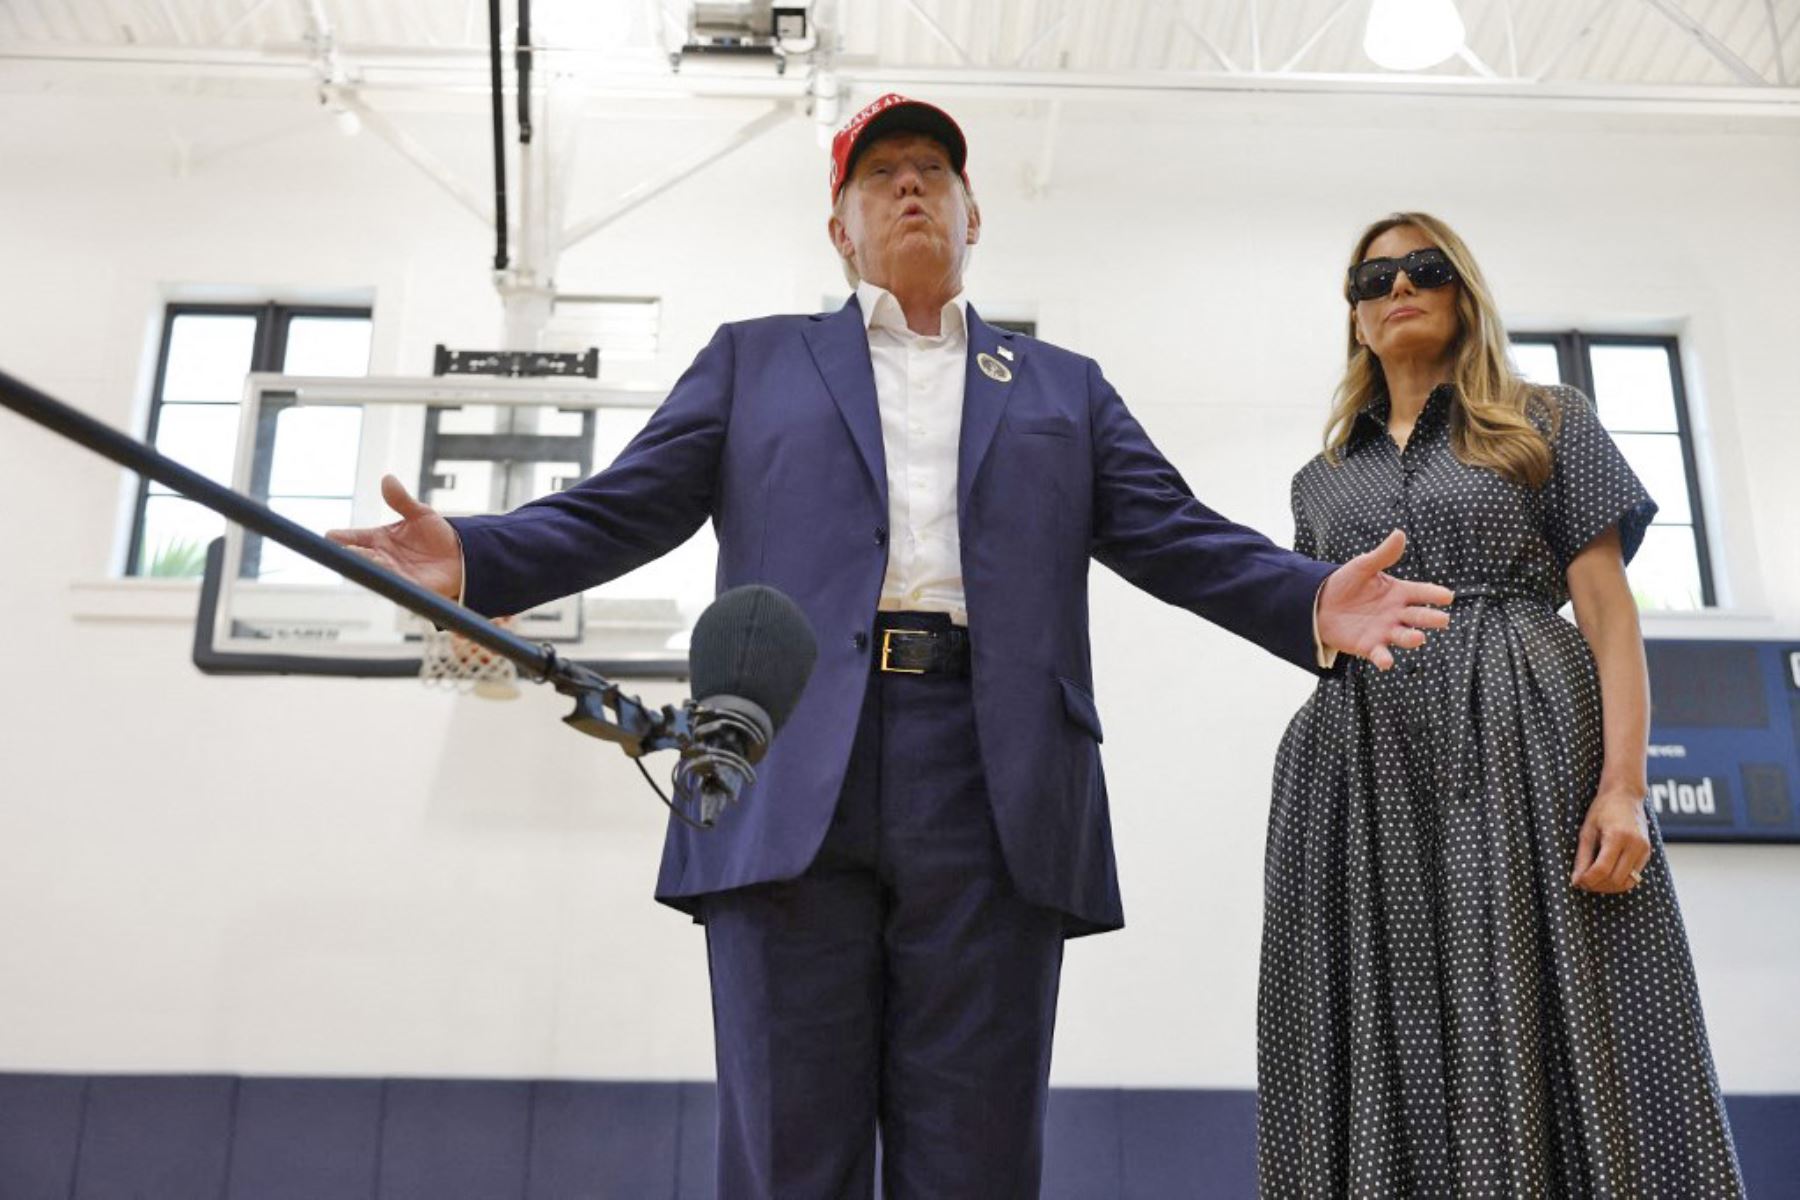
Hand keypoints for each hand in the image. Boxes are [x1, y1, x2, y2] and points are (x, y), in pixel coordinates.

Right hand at [325, 474, 464, 600]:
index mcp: (378, 540)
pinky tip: (387, 573)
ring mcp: (395, 573)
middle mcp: (381, 557)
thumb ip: (402, 499)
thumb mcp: (419, 513)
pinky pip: (398, 585)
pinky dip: (391, 580)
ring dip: (368, 566)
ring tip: (360, 558)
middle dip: (349, 554)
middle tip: (342, 549)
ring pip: (375, 571)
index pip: (352, 538)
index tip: (329, 536)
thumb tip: (387, 478)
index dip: (339, 538)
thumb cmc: (436, 535)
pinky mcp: (412, 587)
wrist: (461, 555)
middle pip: (358, 557)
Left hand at [1316, 530, 1453, 669]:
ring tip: (1418, 638)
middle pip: (1418, 616)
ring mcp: (1385, 631)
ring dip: (1411, 638)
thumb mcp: (1362, 566)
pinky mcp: (1370, 646)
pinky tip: (1386, 662)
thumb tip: (1399, 533)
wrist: (1319, 604)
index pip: (1421, 592)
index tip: (1447, 596)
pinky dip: (1384, 658)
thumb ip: (1382, 554)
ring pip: (1404, 636)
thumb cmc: (1346, 584)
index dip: (1434, 594)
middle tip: (1443, 620)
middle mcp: (1397, 613)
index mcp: (1399, 592)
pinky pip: (1380, 653)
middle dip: (1430, 618)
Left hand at [1571, 787, 1652, 893]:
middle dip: (1597, 886)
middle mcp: (1635, 845)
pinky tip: (1606, 875)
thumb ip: (1582, 857)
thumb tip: (1577, 881)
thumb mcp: (1587, 831)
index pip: (1602, 869)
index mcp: (1617, 836)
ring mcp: (1644, 850)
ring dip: (1609, 887)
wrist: (1626, 796)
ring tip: (1594, 880)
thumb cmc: (1602, 810)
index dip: (1588, 880)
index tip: (1577, 881)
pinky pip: (1635, 877)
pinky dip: (1619, 881)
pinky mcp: (1648, 853)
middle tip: (1583, 882)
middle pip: (1615, 879)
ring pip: (1627, 883)